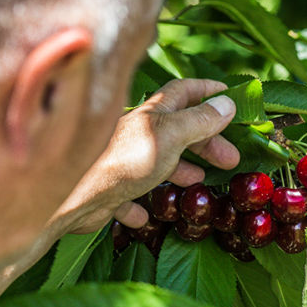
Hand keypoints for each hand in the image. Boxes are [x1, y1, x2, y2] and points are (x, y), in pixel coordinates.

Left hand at [52, 78, 239, 233]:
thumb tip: (227, 104)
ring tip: (199, 181)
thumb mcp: (171, 135)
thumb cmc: (126, 159)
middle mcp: (137, 134)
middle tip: (230, 158)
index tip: (230, 97)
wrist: (76, 195)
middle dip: (205, 142)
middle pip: (178, 131)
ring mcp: (122, 162)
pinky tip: (146, 214)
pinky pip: (130, 197)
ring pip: (157, 162)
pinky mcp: (109, 191)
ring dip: (180, 170)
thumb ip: (198, 121)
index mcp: (153, 114)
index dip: (208, 91)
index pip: (184, 92)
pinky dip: (141, 205)